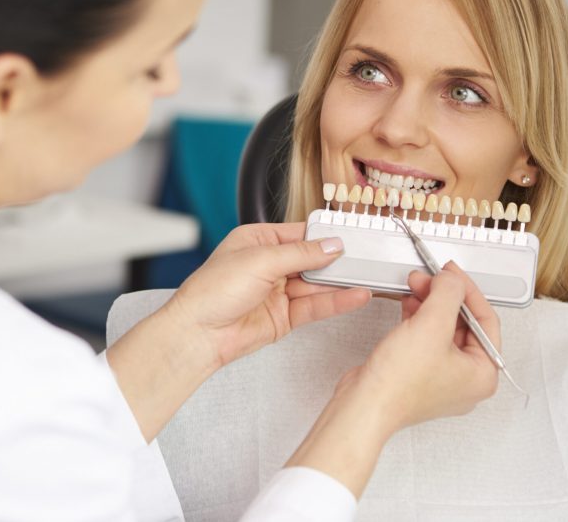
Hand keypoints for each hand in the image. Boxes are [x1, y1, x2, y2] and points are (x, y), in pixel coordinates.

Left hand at [166, 222, 371, 368]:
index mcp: (258, 241)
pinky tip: (355, 296)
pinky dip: (337, 301)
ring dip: (341, 282)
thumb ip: (301, 254)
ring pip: (317, 284)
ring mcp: (278, 292)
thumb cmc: (212, 291)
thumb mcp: (261, 260)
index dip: (325, 234)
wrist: (199, 333)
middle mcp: (269, 265)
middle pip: (312, 259)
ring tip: (368, 276)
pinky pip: (315, 306)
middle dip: (337, 260)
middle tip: (366, 256)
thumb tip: (331, 245)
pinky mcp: (284, 317)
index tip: (350, 234)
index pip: (300, 233)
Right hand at [285, 262, 500, 496]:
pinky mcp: (420, 374)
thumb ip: (448, 294)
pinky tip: (409, 305)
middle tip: (429, 278)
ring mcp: (442, 378)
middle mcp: (466, 379)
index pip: (486, 320)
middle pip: (464, 323)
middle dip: (444, 296)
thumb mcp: (431, 325)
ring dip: (430, 304)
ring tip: (416, 287)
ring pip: (443, 329)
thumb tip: (452, 280)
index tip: (452, 273)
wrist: (364, 404)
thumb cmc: (398, 384)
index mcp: (483, 374)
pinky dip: (419, 318)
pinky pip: (427, 338)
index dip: (468, 290)